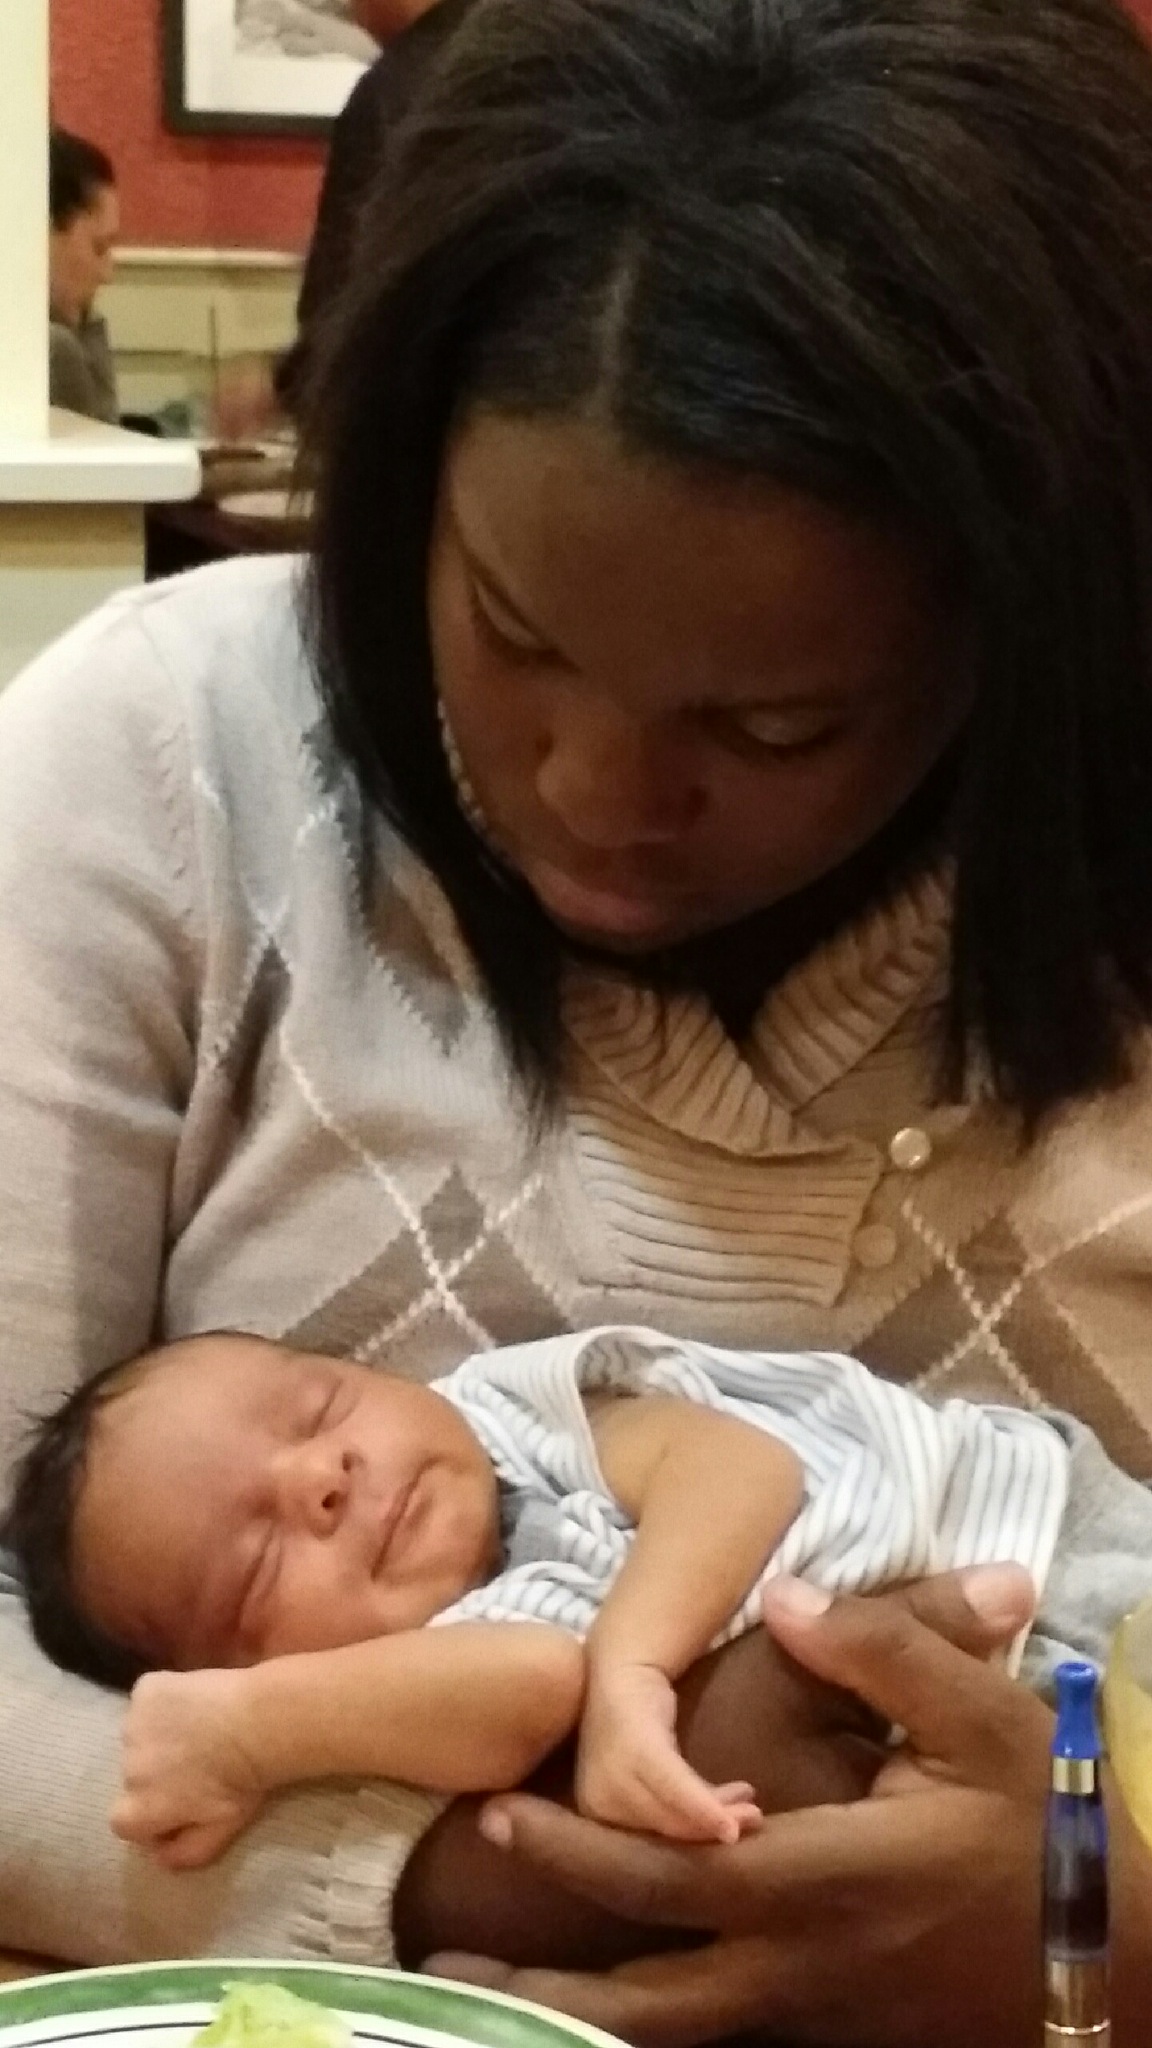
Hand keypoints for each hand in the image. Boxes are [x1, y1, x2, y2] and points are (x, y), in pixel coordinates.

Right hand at [112, 1667, 266, 1870]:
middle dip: (156, 1773)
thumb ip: (186, 1853)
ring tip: (198, 1730)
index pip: (125, 1820)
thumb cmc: (243, 1781)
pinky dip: (163, 1701)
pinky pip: (148, 1699)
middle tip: (195, 1762)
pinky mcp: (145, 1689)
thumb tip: (161, 1859)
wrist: (260, 1722)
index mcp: (137, 1809)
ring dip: (158, 1735)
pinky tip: (194, 1701)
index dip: (150, 1813)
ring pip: (139, 1736)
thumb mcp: (222, 1831)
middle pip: (132, 1777)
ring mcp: (132, 1725)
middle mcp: (125, 1769)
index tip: (178, 1801)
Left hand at [427, 1565, 1048, 2047]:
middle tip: (437, 1961)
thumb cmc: (1046, 1823)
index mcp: (819, 1882)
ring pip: (670, 2043)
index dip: (577, 1849)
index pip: (668, 1874)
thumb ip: (885, 1646)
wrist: (1115, 1957)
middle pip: (640, 2002)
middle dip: (534, 1986)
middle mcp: (797, 1969)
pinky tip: (598, 2011)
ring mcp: (813, 2021)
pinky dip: (644, 2035)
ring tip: (483, 2008)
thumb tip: (789, 1599)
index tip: (497, 1812)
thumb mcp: (984, 1717)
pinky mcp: (835, 2040)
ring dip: (572, 2025)